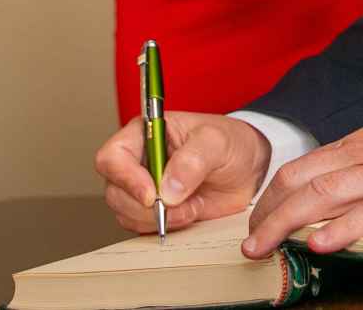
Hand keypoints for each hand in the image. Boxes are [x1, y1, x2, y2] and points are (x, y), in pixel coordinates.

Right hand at [95, 112, 272, 232]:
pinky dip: (165, 228)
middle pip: (115, 192)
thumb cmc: (231, 143)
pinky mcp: (154, 212)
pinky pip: (143, 228)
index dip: (126, 178)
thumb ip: (193, 159)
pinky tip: (190, 214)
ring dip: (158, 219)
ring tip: (191, 207)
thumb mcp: (217, 141)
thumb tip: (167, 189)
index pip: (112, 157)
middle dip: (145, 207)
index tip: (152, 194)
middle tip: (178, 206)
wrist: (249, 169)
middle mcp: (138, 162)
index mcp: (145, 134)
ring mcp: (143, 189)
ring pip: (126, 214)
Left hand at [242, 91, 362, 257]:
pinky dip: (339, 230)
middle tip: (250, 240)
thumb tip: (355, 176)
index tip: (261, 217)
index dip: (274, 195)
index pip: (303, 167)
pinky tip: (318, 245)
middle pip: (299, 181)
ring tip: (261, 248)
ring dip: (283, 225)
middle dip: (267, 213)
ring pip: (320, 197)